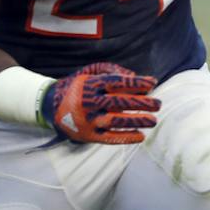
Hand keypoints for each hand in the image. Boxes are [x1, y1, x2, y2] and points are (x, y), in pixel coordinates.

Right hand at [42, 63, 159, 144]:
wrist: (50, 106)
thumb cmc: (78, 86)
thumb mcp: (90, 72)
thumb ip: (113, 71)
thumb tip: (136, 77)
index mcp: (90, 85)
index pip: (117, 82)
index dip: (136, 82)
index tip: (153, 82)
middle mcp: (89, 102)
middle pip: (119, 102)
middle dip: (142, 103)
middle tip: (159, 104)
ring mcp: (88, 120)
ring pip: (116, 121)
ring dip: (137, 120)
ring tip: (153, 120)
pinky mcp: (88, 135)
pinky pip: (109, 138)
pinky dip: (126, 137)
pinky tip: (140, 136)